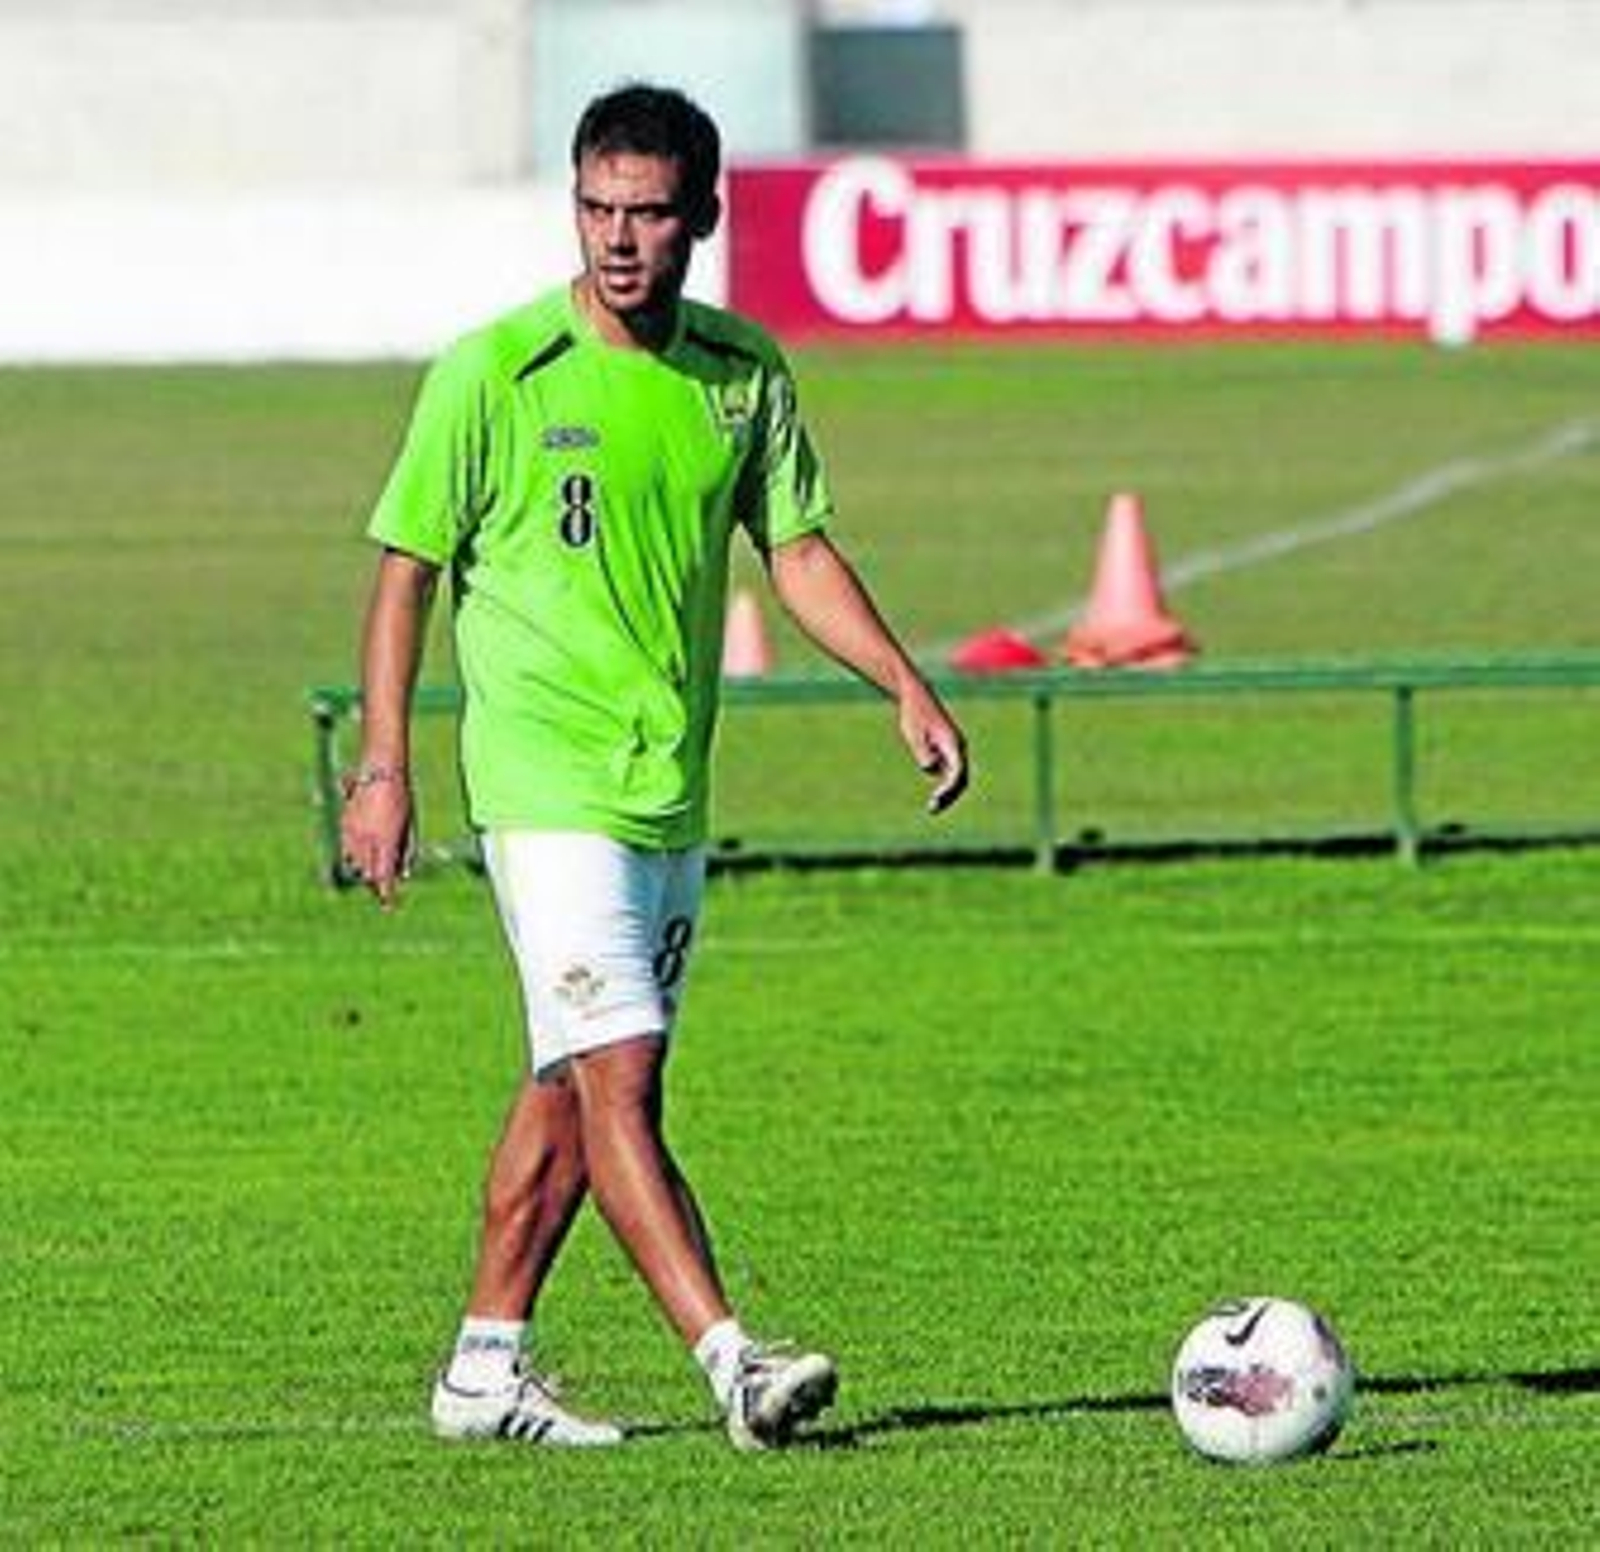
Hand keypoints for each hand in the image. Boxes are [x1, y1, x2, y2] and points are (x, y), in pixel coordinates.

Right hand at [338, 766, 413, 908]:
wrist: (380, 770)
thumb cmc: (402, 797)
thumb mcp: (409, 825)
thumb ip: (405, 850)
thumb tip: (403, 874)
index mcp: (384, 841)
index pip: (382, 876)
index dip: (385, 893)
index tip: (388, 905)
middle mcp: (365, 840)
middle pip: (367, 873)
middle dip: (375, 884)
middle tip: (382, 893)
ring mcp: (352, 832)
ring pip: (354, 863)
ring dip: (364, 872)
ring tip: (372, 876)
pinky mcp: (344, 824)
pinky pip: (347, 849)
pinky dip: (355, 857)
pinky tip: (361, 859)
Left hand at [900, 686, 968, 814]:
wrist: (916, 697)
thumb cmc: (914, 714)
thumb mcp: (913, 733)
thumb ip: (922, 751)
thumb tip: (930, 769)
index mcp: (952, 743)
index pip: (957, 771)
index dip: (948, 788)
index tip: (936, 799)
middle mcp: (957, 748)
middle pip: (961, 778)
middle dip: (950, 796)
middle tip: (933, 809)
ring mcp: (954, 750)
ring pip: (957, 778)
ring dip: (948, 794)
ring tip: (933, 808)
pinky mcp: (947, 752)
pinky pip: (950, 774)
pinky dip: (945, 787)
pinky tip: (935, 798)